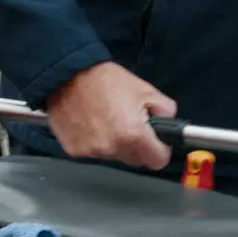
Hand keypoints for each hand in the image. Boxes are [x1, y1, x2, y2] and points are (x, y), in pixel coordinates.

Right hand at [45, 62, 176, 169]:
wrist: (68, 75)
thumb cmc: (106, 80)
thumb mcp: (147, 90)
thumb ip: (166, 112)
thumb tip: (169, 125)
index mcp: (133, 135)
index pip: (157, 161)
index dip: (161, 149)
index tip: (158, 142)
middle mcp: (111, 148)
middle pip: (136, 160)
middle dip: (139, 146)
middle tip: (132, 124)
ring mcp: (91, 152)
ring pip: (115, 156)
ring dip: (117, 144)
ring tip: (110, 120)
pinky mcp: (75, 151)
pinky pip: (95, 153)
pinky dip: (98, 142)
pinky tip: (94, 123)